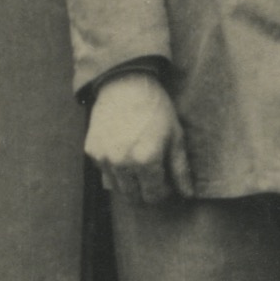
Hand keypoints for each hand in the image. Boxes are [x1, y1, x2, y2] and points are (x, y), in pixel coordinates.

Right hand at [85, 73, 194, 203]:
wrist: (126, 83)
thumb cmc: (156, 109)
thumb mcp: (175, 136)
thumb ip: (180, 169)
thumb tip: (188, 195)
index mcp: (147, 160)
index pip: (154, 196)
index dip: (163, 192)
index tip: (166, 181)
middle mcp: (122, 162)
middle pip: (134, 197)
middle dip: (146, 191)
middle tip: (154, 175)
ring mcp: (104, 157)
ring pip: (117, 187)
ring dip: (129, 182)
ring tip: (139, 162)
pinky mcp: (92, 151)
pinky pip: (104, 171)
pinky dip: (115, 168)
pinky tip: (124, 150)